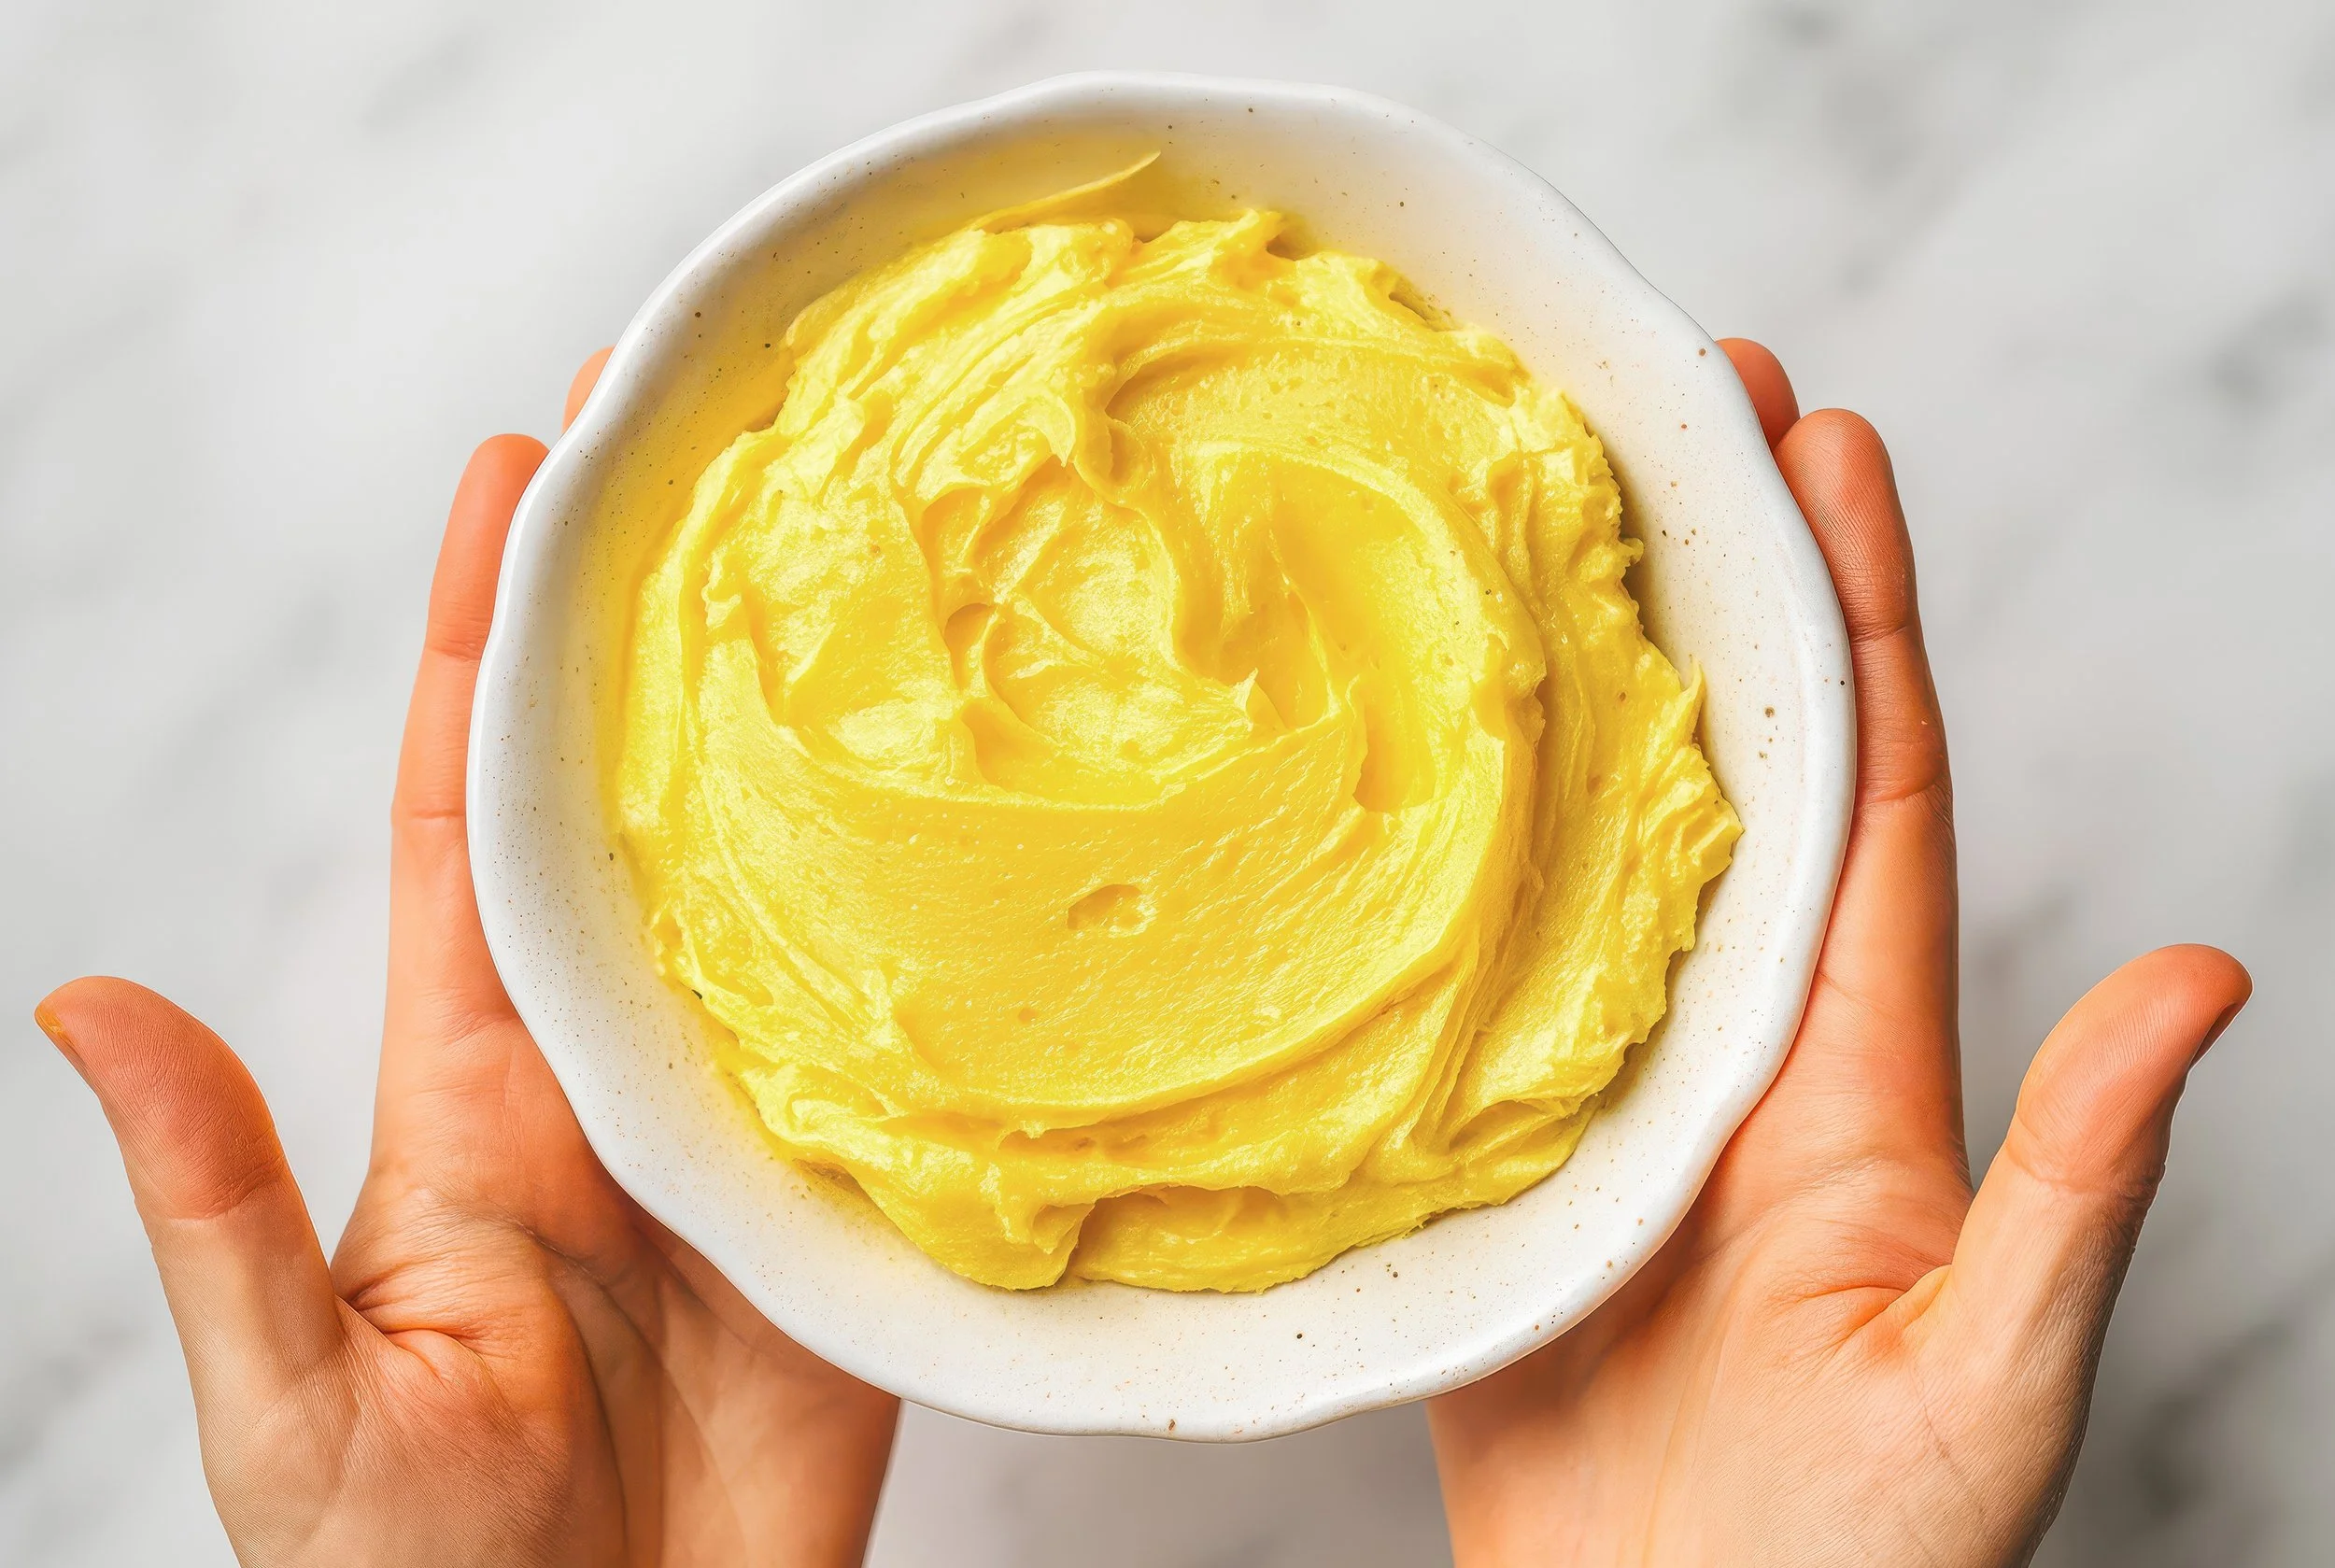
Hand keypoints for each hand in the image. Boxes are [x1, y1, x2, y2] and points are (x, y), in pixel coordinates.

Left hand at [34, 352, 897, 1567]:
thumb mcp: (297, 1392)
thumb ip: (219, 1203)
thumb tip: (87, 1007)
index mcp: (471, 1080)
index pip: (468, 807)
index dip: (488, 633)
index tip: (524, 464)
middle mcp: (612, 1067)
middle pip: (644, 804)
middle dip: (670, 622)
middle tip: (725, 448)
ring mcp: (743, 1122)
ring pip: (789, 890)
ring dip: (821, 742)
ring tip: (881, 576)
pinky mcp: (852, 1204)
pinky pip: (917, 1043)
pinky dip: (957, 934)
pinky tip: (1000, 826)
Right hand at [1426, 340, 2250, 1566]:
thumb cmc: (1856, 1556)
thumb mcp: (1994, 1365)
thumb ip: (2081, 1177)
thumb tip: (2211, 980)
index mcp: (1861, 1066)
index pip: (1873, 785)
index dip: (1858, 611)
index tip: (1829, 448)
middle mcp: (1743, 1044)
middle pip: (1734, 769)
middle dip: (1721, 584)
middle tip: (1682, 410)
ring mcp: (1616, 1092)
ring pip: (1595, 847)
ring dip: (1581, 688)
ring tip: (1538, 531)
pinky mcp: (1507, 1163)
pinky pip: (1470, 986)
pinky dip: (1440, 869)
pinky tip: (1396, 777)